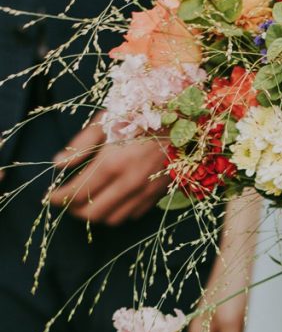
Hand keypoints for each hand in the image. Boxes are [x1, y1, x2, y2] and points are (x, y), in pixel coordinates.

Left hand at [48, 113, 169, 225]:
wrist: (182, 115)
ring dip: (96, 214)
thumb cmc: (139, 113)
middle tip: (68, 200)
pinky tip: (114, 198)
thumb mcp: (105, 121)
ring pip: (113, 219)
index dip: (59, 198)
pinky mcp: (159, 193)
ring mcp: (146, 190)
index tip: (50, 197)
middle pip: (93, 213)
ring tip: (89, 201)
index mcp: (113, 162)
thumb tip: (58, 164)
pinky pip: (133, 214)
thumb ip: (80, 145)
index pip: (78, 192)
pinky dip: (119, 211)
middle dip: (75, 210)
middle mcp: (129, 182)